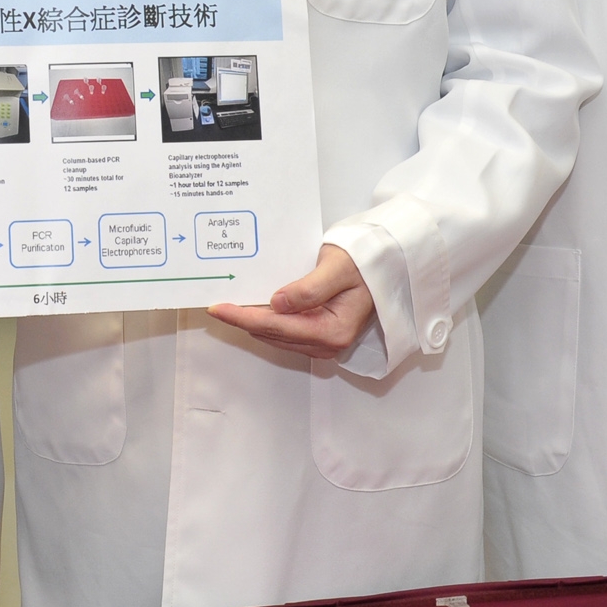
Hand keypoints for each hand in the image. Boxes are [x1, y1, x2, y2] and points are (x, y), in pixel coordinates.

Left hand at [207, 244, 377, 360]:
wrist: (389, 265)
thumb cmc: (367, 262)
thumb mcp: (337, 268)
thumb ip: (308, 288)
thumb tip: (276, 303)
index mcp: (332, 331)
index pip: (275, 327)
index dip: (242, 318)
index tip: (218, 308)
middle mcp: (329, 344)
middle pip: (272, 335)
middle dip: (242, 322)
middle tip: (216, 305)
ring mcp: (326, 343)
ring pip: (277, 337)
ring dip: (253, 324)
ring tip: (229, 307)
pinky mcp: (323, 336)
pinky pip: (286, 333)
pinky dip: (267, 323)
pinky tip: (254, 309)